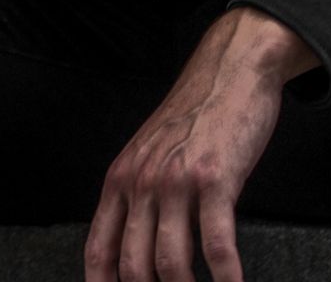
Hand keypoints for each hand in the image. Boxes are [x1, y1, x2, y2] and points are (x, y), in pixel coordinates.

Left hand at [84, 8, 316, 281]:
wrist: (231, 69)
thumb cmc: (196, 112)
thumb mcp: (150, 148)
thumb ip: (138, 191)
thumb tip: (135, 246)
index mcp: (122, 176)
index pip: (99, 250)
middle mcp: (143, 181)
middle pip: (134, 267)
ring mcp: (178, 180)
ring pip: (171, 264)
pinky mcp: (216, 178)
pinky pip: (217, 245)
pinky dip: (226, 277)